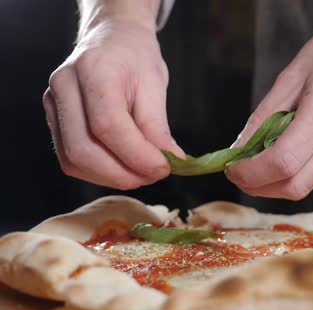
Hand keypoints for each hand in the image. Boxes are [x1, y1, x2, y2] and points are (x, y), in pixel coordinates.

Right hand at [43, 9, 183, 189]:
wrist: (112, 39)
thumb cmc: (135, 58)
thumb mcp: (154, 84)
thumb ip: (157, 126)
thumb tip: (170, 162)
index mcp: (93, 69)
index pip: (108, 125)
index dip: (137, 155)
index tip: (164, 167)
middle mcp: (64, 86)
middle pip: (83, 149)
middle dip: (123, 173)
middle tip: (154, 175)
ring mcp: (53, 104)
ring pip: (74, 160)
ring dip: (112, 177)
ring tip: (142, 173)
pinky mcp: (53, 120)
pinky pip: (71, 160)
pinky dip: (100, 173)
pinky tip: (123, 168)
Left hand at [226, 1, 312, 199]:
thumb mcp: (289, 77)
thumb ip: (263, 118)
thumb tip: (239, 150)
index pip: (285, 161)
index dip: (253, 173)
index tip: (233, 169)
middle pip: (297, 185)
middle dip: (262, 187)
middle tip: (241, 175)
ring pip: (310, 185)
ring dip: (278, 183)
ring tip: (260, 165)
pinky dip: (299, 172)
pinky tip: (288, 156)